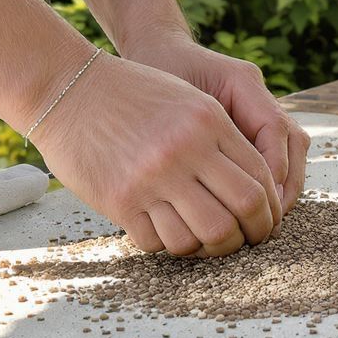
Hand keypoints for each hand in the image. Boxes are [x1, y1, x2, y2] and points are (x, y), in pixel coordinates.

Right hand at [31, 52, 281, 256]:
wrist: (66, 90)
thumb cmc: (131, 94)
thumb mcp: (187, 100)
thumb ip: (224, 137)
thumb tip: (260, 188)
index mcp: (208, 122)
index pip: (260, 179)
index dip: (270, 210)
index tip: (264, 223)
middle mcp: (185, 151)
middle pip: (243, 212)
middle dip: (252, 235)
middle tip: (245, 242)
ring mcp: (152, 178)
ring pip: (205, 235)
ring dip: (210, 248)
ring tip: (205, 241)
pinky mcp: (120, 201)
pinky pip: (160, 242)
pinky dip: (169, 245)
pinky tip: (166, 232)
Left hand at [123, 33, 309, 212]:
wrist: (155, 54)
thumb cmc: (157, 71)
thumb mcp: (168, 98)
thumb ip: (194, 130)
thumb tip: (220, 180)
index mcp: (244, 82)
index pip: (275, 129)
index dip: (273, 168)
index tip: (261, 201)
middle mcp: (259, 98)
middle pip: (294, 145)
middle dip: (284, 188)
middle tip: (268, 222)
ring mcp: (259, 114)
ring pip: (290, 156)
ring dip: (281, 193)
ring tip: (263, 224)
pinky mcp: (250, 132)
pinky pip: (271, 162)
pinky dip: (266, 191)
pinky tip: (249, 216)